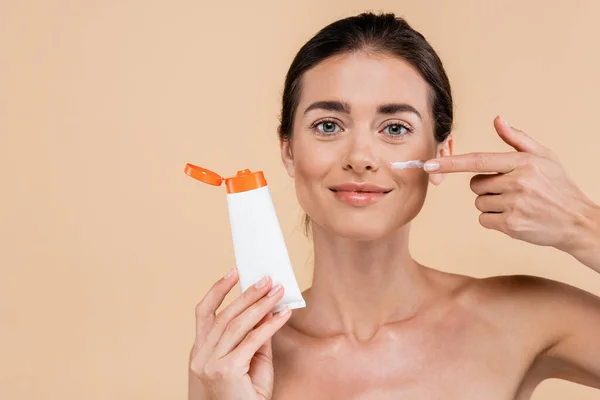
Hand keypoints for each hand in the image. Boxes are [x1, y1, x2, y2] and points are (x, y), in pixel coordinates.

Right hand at [189, 269, 290, 399]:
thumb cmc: (242, 399)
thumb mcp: (248, 365)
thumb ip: (254, 340)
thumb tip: (266, 313)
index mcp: (198, 353)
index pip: (204, 314)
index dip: (217, 291)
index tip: (233, 273)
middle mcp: (200, 356)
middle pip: (224, 316)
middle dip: (247, 294)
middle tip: (266, 280)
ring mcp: (210, 364)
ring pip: (236, 325)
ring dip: (260, 305)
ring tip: (277, 291)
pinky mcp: (226, 371)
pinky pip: (252, 341)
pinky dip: (270, 325)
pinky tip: (283, 315)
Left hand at [423, 116, 599, 253]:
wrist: (577, 222)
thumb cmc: (558, 187)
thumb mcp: (544, 157)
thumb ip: (518, 139)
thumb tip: (497, 120)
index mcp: (522, 162)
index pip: (478, 160)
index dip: (450, 163)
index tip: (427, 163)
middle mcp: (517, 182)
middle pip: (475, 184)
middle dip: (487, 186)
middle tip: (512, 190)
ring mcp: (514, 205)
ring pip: (479, 202)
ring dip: (491, 204)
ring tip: (517, 204)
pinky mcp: (511, 225)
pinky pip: (484, 219)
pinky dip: (494, 220)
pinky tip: (515, 217)